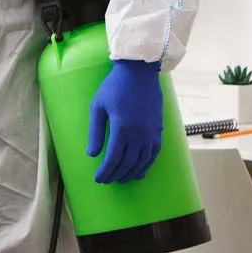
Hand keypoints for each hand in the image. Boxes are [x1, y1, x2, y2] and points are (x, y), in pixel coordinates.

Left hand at [87, 59, 163, 183]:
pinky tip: (140, 172)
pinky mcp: (159, 130)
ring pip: (142, 161)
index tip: (99, 179)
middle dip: (116, 175)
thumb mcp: (98, 107)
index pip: (113, 159)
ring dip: (131, 173)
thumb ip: (95, 132)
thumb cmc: (115, 87)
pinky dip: (146, 165)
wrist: (140, 72)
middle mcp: (139, 134)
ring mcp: (151, 133)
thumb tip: (92, 154)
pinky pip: (154, 154)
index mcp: (122, 128)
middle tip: (107, 180)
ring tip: (121, 179)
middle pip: (127, 163)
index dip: (105, 172)